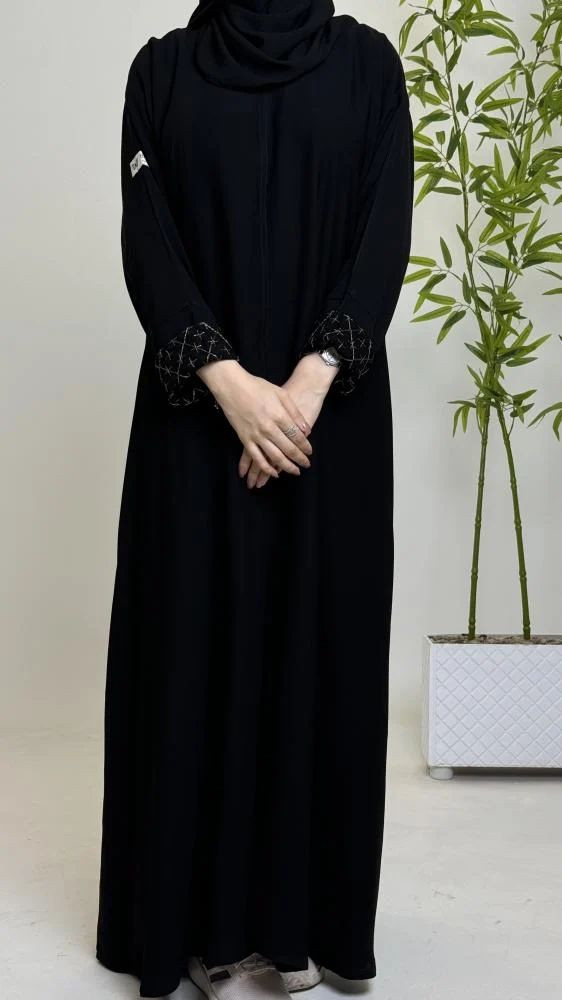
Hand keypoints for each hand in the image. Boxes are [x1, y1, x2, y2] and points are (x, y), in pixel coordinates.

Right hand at [197, 359, 312, 478]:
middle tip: (306, 465)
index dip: (305, 446)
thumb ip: (294, 412)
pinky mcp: (244, 439)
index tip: (310, 452)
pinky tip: (274, 474)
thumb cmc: (257, 387)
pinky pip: (256, 458)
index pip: (296, 436)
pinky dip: (266, 468)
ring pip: (274, 457)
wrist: (232, 386)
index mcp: (278, 416)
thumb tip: (306, 430)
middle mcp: (268, 428)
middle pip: (288, 448)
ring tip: (295, 472)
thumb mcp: (281, 393)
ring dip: (286, 466)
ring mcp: (255, 435)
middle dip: (299, 459)